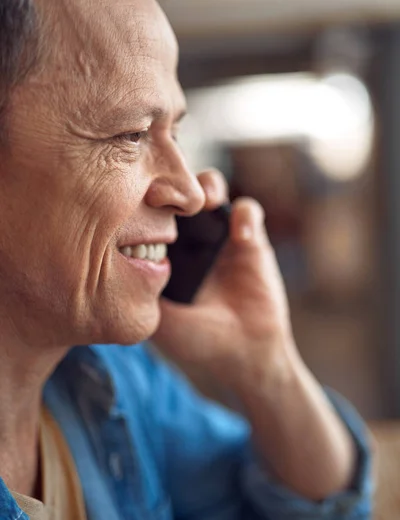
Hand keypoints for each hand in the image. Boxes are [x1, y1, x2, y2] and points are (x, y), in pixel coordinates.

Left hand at [154, 169, 356, 500]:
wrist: (244, 356)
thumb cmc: (199, 341)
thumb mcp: (160, 321)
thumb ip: (140, 296)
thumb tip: (110, 271)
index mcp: (166, 251)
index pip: (152, 211)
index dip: (145, 199)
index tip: (139, 199)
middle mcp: (191, 238)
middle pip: (179, 191)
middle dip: (175, 183)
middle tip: (169, 193)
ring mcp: (220, 236)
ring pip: (212, 189)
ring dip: (209, 187)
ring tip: (205, 202)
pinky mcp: (251, 241)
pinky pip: (249, 211)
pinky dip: (245, 216)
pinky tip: (240, 237)